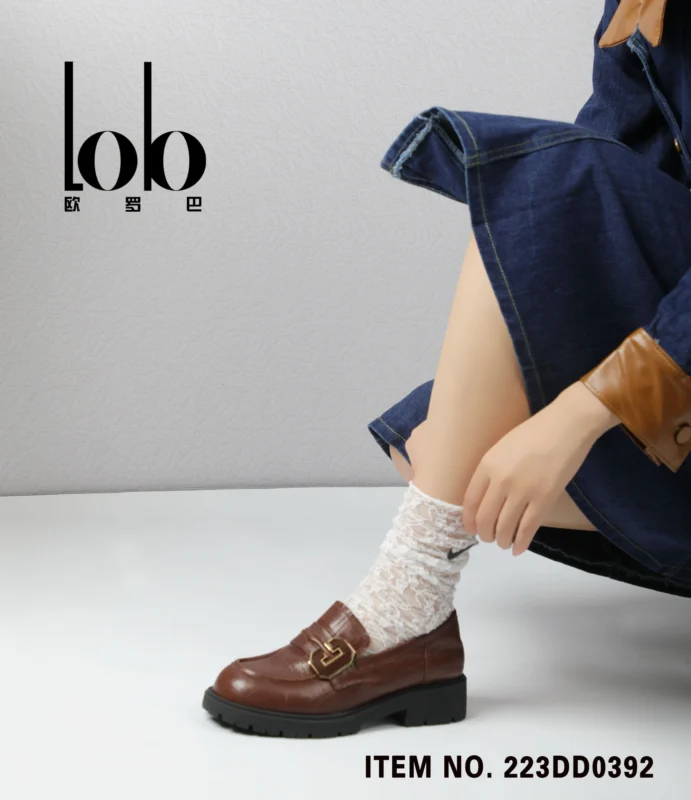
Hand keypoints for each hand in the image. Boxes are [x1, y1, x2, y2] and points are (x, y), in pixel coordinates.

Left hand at [462, 381, 619, 555]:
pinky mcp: (544, 499)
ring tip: (503, 543)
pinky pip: (527, 529)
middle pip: (485, 518)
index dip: (469, 520)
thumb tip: (485, 498)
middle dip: (484, 534)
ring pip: (505, 527)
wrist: (566, 425)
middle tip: (488, 538)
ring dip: (501, 540)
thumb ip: (491, 471)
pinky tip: (517, 548)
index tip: (470, 528)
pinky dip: (520, 542)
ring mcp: (523, 491)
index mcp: (487, 464)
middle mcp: (501, 480)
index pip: (470, 501)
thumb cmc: (534, 432)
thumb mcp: (502, 447)